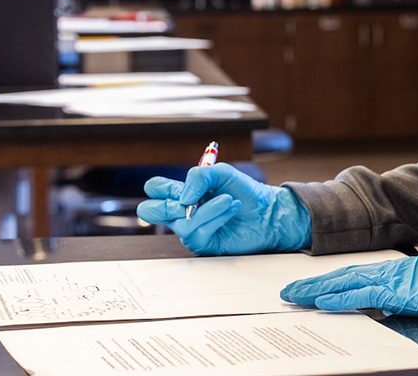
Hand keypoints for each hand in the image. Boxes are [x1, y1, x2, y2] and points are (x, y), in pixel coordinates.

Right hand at [136, 162, 310, 254]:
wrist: (268, 211)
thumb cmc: (244, 191)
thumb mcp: (222, 173)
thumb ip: (199, 176)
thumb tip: (182, 199)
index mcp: (182, 191)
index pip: (155, 189)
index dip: (162, 188)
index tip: (183, 186)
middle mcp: (181, 211)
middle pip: (149, 211)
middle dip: (165, 206)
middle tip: (186, 202)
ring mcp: (190, 229)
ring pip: (180, 222)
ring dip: (207, 209)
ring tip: (229, 200)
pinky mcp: (203, 244)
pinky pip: (198, 232)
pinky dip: (216, 217)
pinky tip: (231, 209)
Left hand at [280, 255, 417, 316]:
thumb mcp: (409, 290)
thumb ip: (390, 296)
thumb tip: (377, 307)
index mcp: (383, 271)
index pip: (345, 276)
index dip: (322, 281)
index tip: (302, 288)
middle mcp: (380, 271)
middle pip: (337, 277)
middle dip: (310, 284)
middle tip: (286, 293)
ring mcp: (386, 280)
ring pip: (343, 283)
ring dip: (316, 289)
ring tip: (295, 296)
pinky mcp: (393, 292)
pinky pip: (362, 295)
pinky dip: (341, 298)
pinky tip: (323, 303)